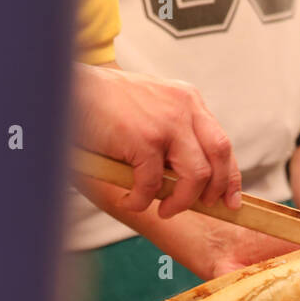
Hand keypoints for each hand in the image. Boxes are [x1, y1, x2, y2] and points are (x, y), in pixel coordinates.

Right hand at [72, 63, 242, 217]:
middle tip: (202, 207)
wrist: (69, 90)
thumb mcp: (151, 110)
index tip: (230, 200)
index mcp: (188, 100)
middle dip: (216, 190)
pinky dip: (142, 200)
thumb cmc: (105, 105)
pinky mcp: (144, 139)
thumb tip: (190, 180)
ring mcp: (166, 123)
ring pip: (196, 175)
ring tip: (164, 210)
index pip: (221, 143)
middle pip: (220, 156)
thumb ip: (174, 134)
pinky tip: (130, 200)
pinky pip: (153, 184)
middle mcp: (183, 107)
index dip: (230, 176)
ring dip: (182, 201)